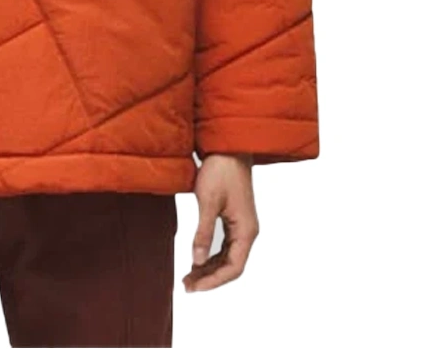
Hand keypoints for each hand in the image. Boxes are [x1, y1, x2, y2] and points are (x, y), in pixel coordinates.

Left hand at [182, 153, 257, 291]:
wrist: (228, 147)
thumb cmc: (220, 170)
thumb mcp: (208, 201)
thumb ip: (203, 232)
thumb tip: (196, 261)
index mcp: (246, 231)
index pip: (233, 268)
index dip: (214, 281)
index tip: (194, 287)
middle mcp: (247, 232)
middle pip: (231, 266)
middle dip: (209, 278)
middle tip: (186, 285)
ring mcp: (242, 226)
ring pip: (228, 257)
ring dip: (210, 268)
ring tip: (189, 276)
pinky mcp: (234, 219)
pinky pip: (225, 245)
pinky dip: (211, 255)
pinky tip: (197, 259)